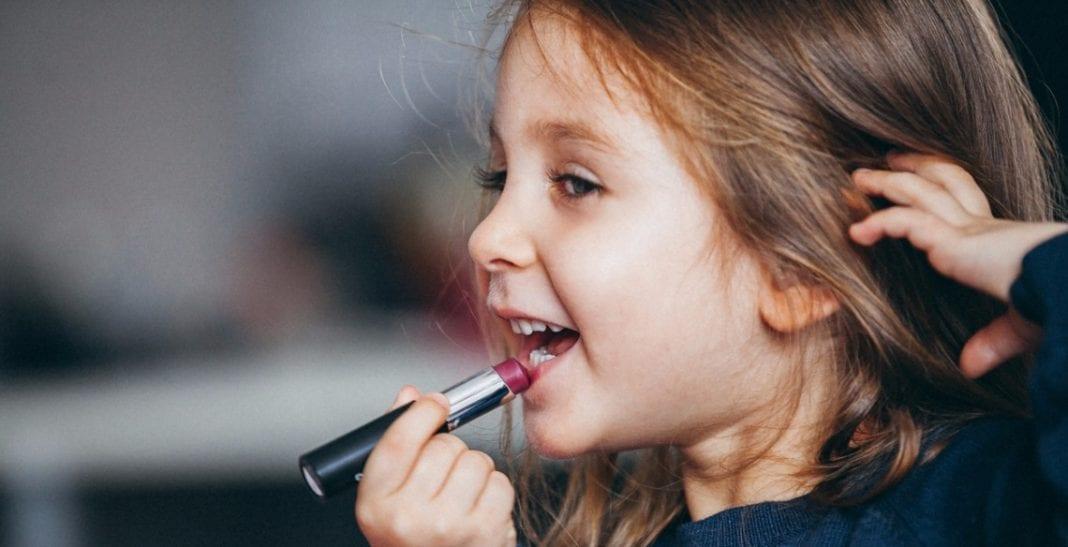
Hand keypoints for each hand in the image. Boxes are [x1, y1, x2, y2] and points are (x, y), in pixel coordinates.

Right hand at [353, 386, 517, 546]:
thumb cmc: (411, 536)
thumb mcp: (388, 496)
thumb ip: (397, 442)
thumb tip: (411, 395)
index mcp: (376, 504)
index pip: (399, 440)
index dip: (422, 412)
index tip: (436, 403)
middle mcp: (408, 518)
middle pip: (445, 446)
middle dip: (450, 450)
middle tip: (443, 474)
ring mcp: (449, 527)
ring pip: (476, 460)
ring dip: (474, 469)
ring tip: (461, 493)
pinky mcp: (485, 533)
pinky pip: (500, 482)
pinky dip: (494, 489)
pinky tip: (479, 507)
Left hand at [847, 151, 1066, 377]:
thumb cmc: (1060, 303)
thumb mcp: (1021, 326)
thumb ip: (993, 342)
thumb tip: (970, 367)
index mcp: (997, 240)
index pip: (964, 202)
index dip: (938, 188)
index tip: (916, 185)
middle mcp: (982, 227)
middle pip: (942, 182)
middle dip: (913, 169)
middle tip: (886, 162)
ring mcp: (968, 231)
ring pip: (919, 193)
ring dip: (887, 184)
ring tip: (859, 178)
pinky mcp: (956, 243)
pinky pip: (907, 221)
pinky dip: (881, 222)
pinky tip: (858, 232)